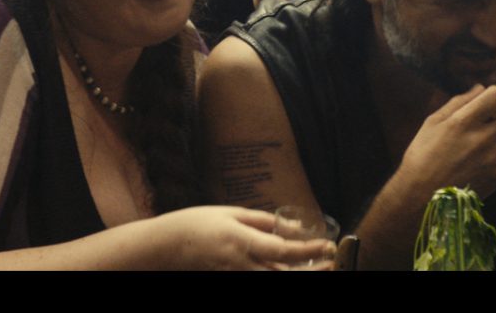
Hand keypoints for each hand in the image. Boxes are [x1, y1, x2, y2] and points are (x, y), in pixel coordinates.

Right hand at [155, 205, 335, 269]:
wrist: (165, 247)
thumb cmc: (198, 224)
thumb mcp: (233, 214)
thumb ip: (265, 222)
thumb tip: (296, 227)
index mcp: (241, 241)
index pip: (282, 251)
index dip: (308, 250)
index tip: (328, 246)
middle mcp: (239, 264)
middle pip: (282, 275)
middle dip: (311, 272)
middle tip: (330, 261)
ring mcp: (234, 276)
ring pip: (272, 282)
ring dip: (296, 276)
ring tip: (317, 268)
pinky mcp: (229, 281)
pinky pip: (258, 282)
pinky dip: (277, 277)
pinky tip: (290, 271)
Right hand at [398, 85, 495, 198]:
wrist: (420, 197)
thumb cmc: (422, 157)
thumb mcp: (432, 123)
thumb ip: (458, 102)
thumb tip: (480, 89)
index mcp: (464, 122)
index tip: (491, 102)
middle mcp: (482, 140)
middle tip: (492, 121)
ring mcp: (492, 161)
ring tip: (489, 141)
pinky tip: (483, 160)